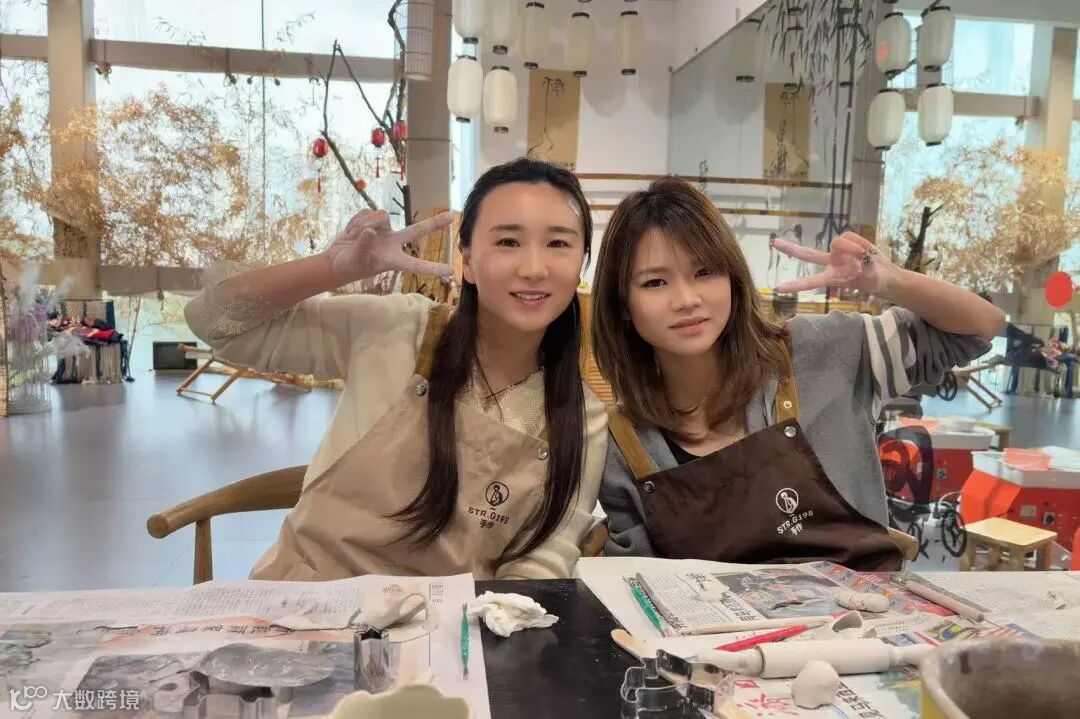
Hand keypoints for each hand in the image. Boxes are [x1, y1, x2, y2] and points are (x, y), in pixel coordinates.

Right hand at [324, 209, 453, 283]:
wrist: (335, 260)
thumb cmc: (348, 267)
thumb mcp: (355, 260)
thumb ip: (364, 246)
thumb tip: (371, 231)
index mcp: (393, 259)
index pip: (416, 264)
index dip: (433, 268)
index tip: (451, 271)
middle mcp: (392, 243)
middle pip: (417, 231)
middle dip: (433, 224)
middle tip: (450, 217)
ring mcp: (383, 231)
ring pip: (380, 216)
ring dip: (364, 223)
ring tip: (353, 236)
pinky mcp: (371, 220)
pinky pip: (365, 212)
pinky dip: (355, 221)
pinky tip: (351, 232)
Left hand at [772, 232, 898, 295]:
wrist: (885, 275)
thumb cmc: (876, 281)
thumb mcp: (873, 279)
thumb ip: (867, 268)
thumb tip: (860, 257)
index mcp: (832, 278)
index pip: (811, 282)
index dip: (796, 285)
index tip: (778, 288)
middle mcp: (830, 264)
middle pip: (807, 254)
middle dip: (791, 249)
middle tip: (773, 242)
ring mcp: (837, 252)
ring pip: (837, 242)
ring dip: (852, 248)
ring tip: (865, 258)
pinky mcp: (846, 242)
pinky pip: (849, 236)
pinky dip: (859, 242)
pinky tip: (866, 251)